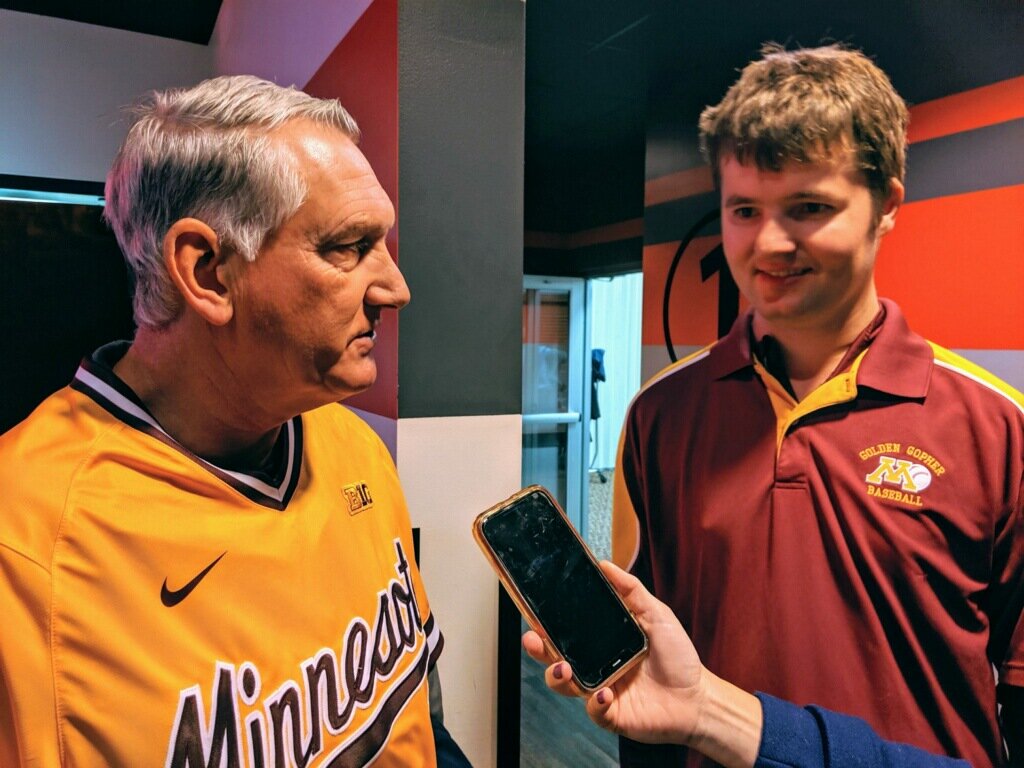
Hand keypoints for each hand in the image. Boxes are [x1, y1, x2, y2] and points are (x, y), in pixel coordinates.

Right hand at [522, 560, 707, 745]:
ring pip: (565, 685)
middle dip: (538, 649)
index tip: (534, 613)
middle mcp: (595, 666)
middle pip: (554, 657)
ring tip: (563, 668)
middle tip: (533, 639)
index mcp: (601, 642)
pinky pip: (593, 711)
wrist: (698, 697)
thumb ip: (631, 590)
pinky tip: (604, 692)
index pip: (565, 631)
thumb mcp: (656, 614)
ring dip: (557, 676)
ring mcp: (600, 690)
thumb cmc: (678, 657)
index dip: (546, 623)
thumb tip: (605, 564)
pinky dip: (594, 703)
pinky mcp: (611, 714)